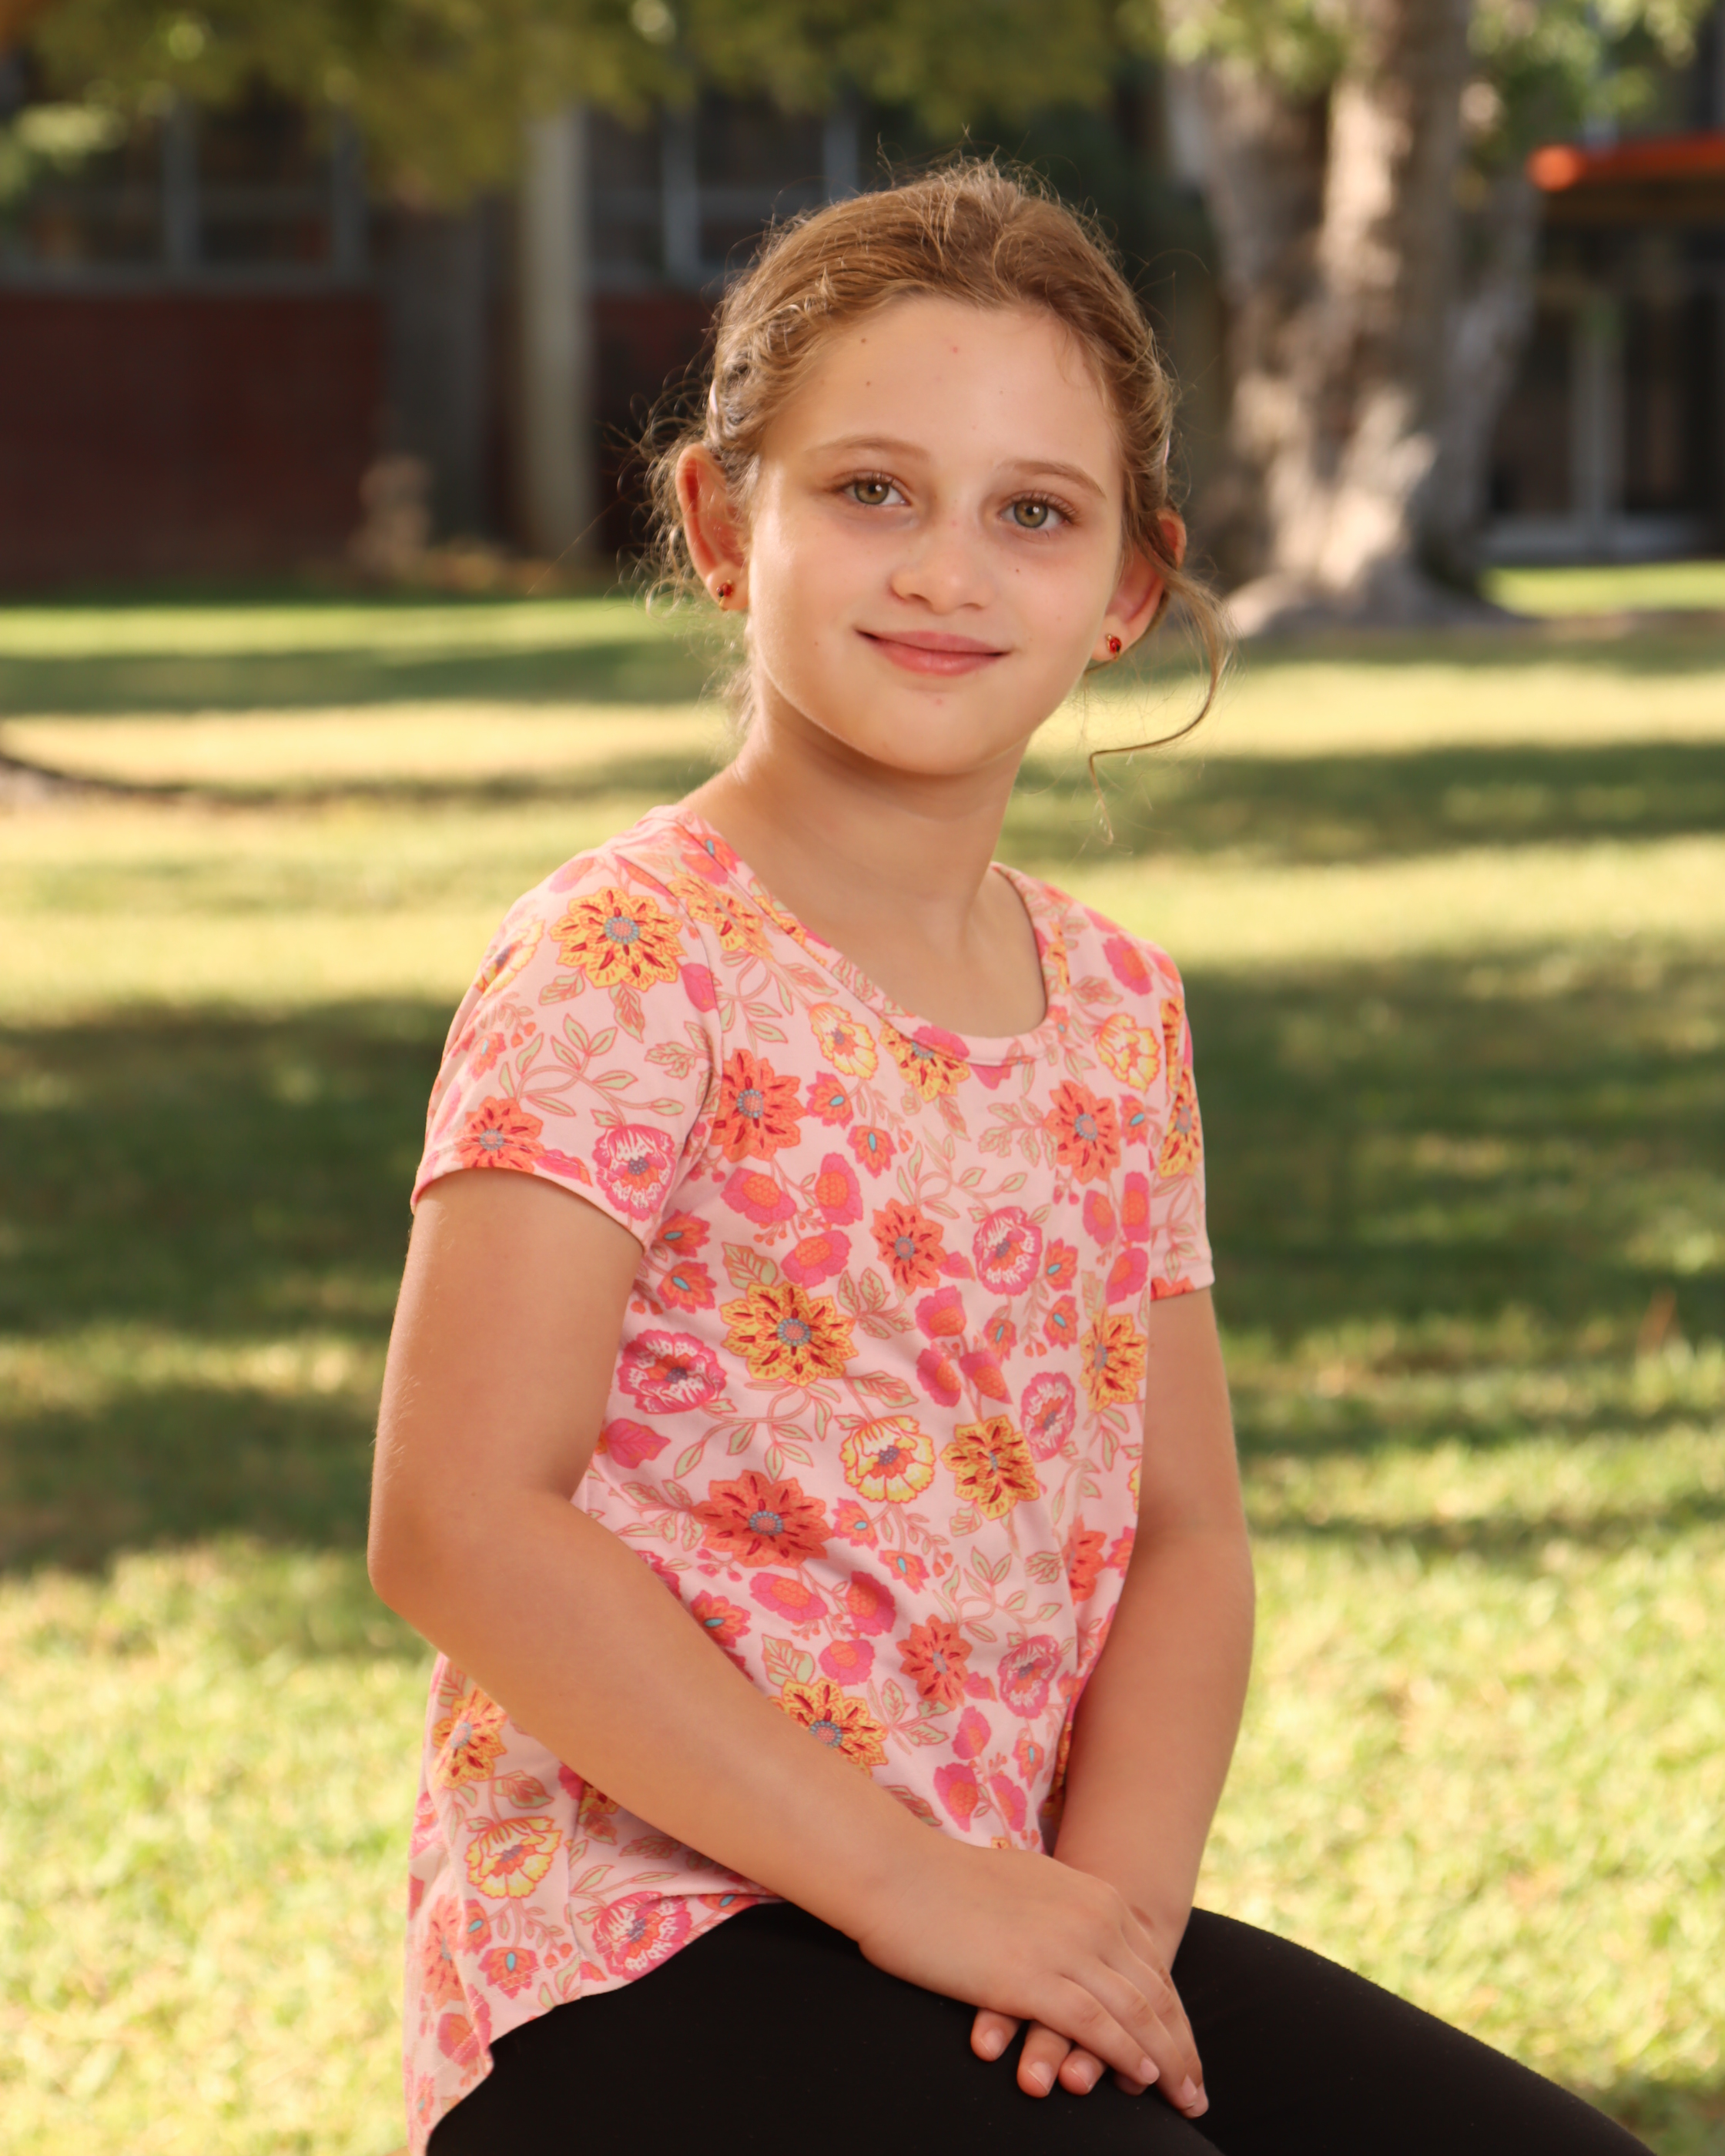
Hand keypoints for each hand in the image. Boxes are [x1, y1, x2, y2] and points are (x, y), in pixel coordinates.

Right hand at [852, 1841, 1205, 2114]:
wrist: (899, 1871)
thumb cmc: (947, 1883)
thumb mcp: (1026, 1886)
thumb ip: (1058, 1912)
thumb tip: (1069, 1941)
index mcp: (1092, 1894)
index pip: (1151, 1965)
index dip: (1173, 2014)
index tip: (1184, 2051)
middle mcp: (1092, 1917)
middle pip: (1156, 1993)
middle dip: (1181, 2046)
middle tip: (1196, 2089)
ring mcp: (1067, 1947)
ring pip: (1138, 2015)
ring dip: (1167, 2062)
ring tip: (1182, 2098)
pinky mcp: (1034, 1978)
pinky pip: (1098, 2026)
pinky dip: (1126, 2056)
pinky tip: (1140, 2080)